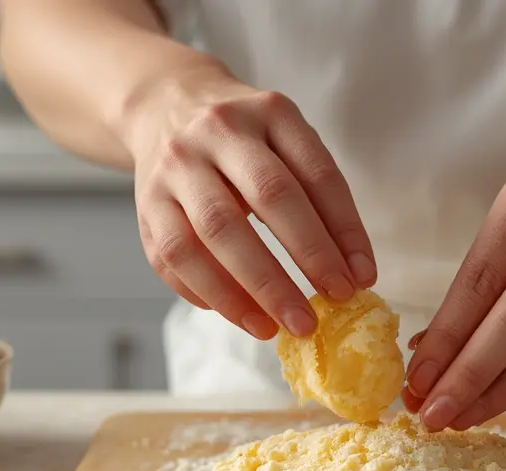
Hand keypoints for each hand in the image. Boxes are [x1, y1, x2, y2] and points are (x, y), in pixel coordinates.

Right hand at [124, 67, 375, 339]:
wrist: (164, 107)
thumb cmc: (245, 141)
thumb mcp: (288, 144)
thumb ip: (320, 199)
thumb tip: (353, 274)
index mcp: (270, 112)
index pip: (316, 175)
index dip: (343, 231)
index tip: (360, 280)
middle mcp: (219, 131)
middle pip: (267, 197)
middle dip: (302, 260)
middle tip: (322, 313)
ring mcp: (175, 166)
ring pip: (213, 233)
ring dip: (250, 290)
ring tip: (277, 328)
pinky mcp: (146, 203)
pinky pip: (172, 256)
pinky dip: (207, 292)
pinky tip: (238, 314)